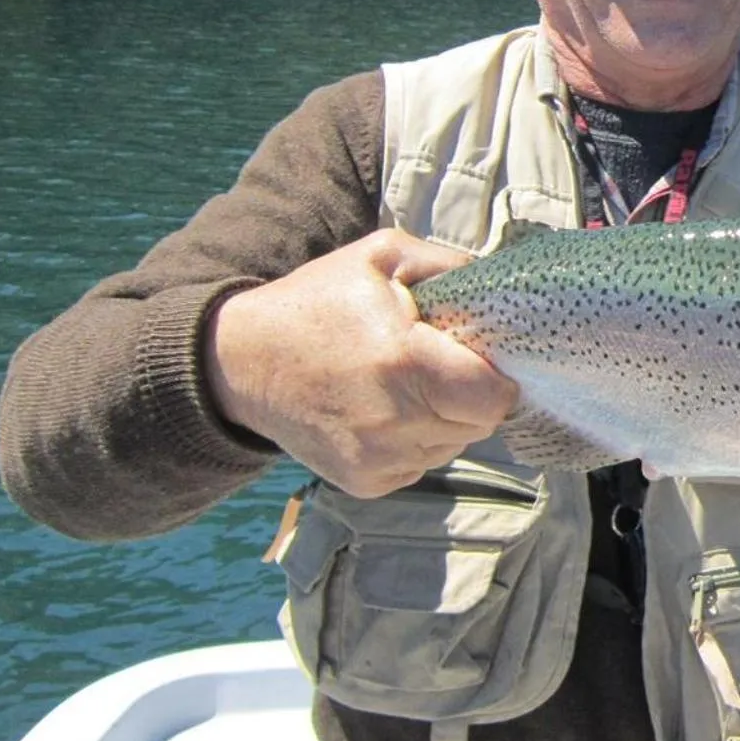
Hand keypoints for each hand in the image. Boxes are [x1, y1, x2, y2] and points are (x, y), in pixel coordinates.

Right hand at [204, 228, 518, 496]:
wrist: (239, 362)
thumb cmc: (316, 302)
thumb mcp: (380, 257)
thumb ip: (448, 265)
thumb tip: (500, 285)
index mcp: (405, 363)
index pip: (496, 398)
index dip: (496, 377)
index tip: (475, 356)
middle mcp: (395, 423)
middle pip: (480, 424)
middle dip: (472, 395)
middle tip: (436, 365)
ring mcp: (378, 461)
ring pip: (454, 446)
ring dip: (445, 420)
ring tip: (404, 386)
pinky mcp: (364, 483)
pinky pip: (421, 465)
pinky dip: (416, 441)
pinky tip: (383, 412)